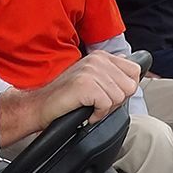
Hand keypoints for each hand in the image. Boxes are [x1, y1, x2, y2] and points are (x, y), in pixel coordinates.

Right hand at [0, 51, 138, 142]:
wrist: (38, 105)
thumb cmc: (64, 97)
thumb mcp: (90, 79)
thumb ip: (110, 73)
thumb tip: (131, 71)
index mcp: (101, 56)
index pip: (135, 71)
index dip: (125, 89)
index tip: (108, 96)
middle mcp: (97, 60)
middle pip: (130, 86)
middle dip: (116, 102)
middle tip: (96, 104)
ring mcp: (91, 71)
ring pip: (119, 97)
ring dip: (105, 110)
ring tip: (88, 107)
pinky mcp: (85, 84)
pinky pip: (107, 105)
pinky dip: (97, 115)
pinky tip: (85, 113)